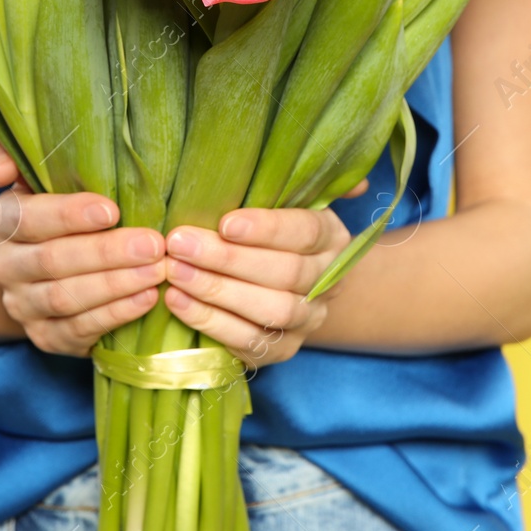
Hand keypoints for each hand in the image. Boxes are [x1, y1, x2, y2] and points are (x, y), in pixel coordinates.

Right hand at [0, 136, 166, 356]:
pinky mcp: (45, 338)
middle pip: (52, 261)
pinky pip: (79, 330)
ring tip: (157, 270)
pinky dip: (116, 315)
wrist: (38, 272)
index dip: (68, 215)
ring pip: (66, 298)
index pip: (27, 217)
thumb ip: (9, 153)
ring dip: (116, 285)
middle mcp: (3, 267)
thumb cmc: (52, 212)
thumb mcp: (32, 175)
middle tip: (153, 244)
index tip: (113, 210)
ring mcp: (22, 306)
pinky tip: (147, 298)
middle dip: (107, 253)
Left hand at [162, 190, 363, 367]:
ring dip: (216, 292)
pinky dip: (211, 323)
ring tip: (175, 273)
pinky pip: (250, 342)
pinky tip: (178, 302)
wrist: (294, 286)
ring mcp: (308, 319)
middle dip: (226, 259)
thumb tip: (355, 180)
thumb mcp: (288, 201)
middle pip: (283, 273)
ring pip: (269, 311)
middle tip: (179, 244)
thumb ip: (302, 182)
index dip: (266, 229)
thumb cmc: (275, 232)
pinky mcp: (284, 350)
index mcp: (331, 237)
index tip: (225, 223)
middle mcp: (327, 281)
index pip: (304, 231)